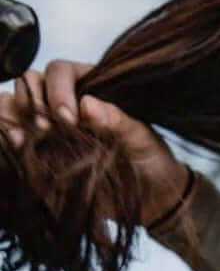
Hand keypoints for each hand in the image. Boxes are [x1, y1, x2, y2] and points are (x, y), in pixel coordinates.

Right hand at [0, 59, 188, 228]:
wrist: (154, 199)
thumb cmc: (153, 161)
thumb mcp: (143, 139)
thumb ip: (119, 121)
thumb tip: (87, 104)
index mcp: (92, 88)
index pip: (59, 70)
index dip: (57, 89)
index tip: (68, 118)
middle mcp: (66, 102)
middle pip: (30, 83)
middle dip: (32, 101)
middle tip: (46, 129)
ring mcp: (51, 127)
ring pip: (14, 105)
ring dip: (13, 116)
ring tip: (26, 139)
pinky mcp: (42, 152)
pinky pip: (12, 136)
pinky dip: (7, 136)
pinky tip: (18, 148)